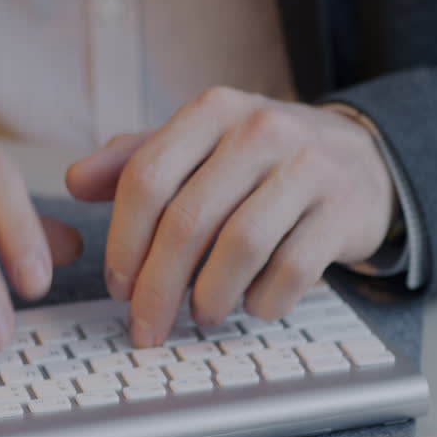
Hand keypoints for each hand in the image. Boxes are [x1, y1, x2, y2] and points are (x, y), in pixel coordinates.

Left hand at [66, 87, 395, 347]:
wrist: (361, 158)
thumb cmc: (265, 161)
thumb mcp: (203, 145)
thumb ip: (139, 160)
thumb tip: (75, 181)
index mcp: (214, 111)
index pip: (148, 177)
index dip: (124, 241)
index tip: (117, 286)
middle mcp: (261, 130)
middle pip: (188, 219)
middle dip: (158, 286)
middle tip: (147, 325)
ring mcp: (308, 168)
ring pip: (240, 246)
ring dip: (210, 297)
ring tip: (201, 316)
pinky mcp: (342, 210)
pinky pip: (293, 269)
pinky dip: (264, 300)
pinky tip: (253, 306)